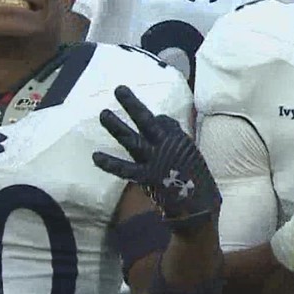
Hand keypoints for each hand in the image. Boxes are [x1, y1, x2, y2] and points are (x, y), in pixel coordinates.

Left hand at [93, 85, 220, 234]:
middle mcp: (166, 145)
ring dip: (117, 126)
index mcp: (178, 139)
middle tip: (119, 89)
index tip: (155, 120)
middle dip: (132, 105)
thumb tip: (161, 119)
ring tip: (103, 113)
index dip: (157, 120)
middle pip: (146, 121)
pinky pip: (124, 169)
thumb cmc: (194, 178)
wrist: (198, 204)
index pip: (163, 121)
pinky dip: (109, 163)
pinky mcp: (146, 176)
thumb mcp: (190, 152)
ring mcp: (154, 160)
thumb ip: (175, 136)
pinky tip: (95, 156)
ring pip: (132, 139)